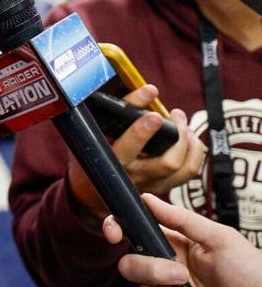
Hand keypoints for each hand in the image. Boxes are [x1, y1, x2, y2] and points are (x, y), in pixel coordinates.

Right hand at [68, 85, 205, 218]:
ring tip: (183, 123)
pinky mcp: (165, 188)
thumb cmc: (91, 159)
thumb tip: (143, 91)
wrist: (92, 196)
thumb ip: (111, 114)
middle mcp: (136, 179)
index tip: (154, 113)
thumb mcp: (90, 138)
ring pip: (185, 169)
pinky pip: (189, 172)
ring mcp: (154, 187)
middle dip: (178, 135)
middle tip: (175, 113)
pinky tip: (189, 138)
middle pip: (168, 162)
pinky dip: (195, 152)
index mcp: (113, 165)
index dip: (142, 130)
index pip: (128, 148)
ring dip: (191, 143)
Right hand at [103, 194, 261, 286]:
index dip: (116, 229)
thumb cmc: (254, 278)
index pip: (132, 233)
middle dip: (154, 272)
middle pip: (130, 267)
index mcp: (174, 247)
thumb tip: (148, 199)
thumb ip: (183, 219)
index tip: (115, 234)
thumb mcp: (222, 240)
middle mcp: (166, 274)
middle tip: (182, 275)